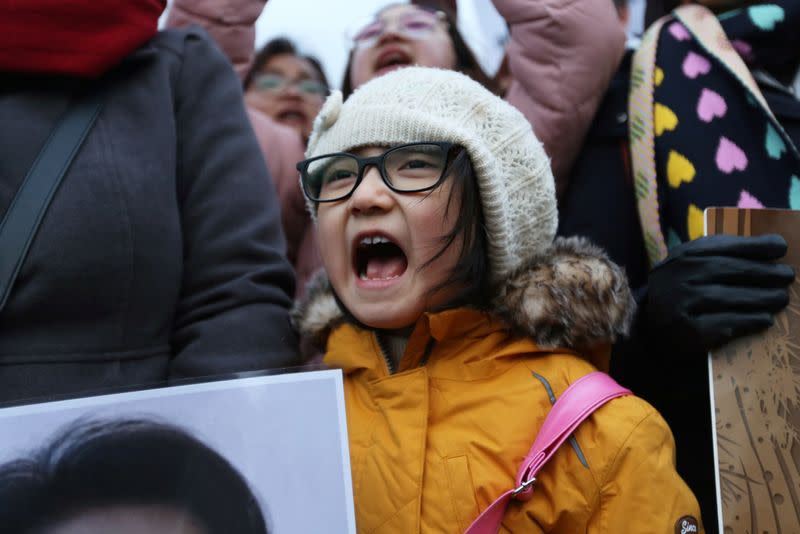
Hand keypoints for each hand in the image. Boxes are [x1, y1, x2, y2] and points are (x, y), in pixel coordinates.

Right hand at [645, 234, 794, 353]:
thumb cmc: (680, 292)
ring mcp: (681, 304)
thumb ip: (719, 255)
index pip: (720, 246)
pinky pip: (724, 324)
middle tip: (787, 276)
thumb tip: (770, 247)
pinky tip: (764, 319)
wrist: (648, 328)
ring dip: (761, 298)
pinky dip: (748, 321)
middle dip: (763, 272)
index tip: (781, 246)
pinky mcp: (687, 331)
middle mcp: (678, 277)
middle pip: (727, 270)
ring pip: (728, 298)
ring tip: (781, 299)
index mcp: (681, 256)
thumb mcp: (690, 266)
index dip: (753, 245)